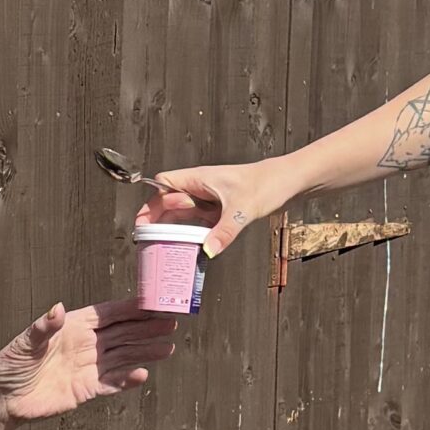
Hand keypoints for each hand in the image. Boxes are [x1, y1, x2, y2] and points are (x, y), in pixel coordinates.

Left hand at [0, 300, 179, 421]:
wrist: (4, 398)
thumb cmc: (11, 364)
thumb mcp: (24, 342)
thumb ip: (44, 326)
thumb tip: (58, 309)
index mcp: (74, 327)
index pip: (108, 315)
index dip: (129, 309)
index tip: (151, 303)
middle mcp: (85, 345)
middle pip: (122, 334)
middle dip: (146, 329)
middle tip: (171, 323)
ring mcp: (88, 367)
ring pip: (123, 357)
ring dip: (145, 352)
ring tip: (168, 348)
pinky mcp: (87, 389)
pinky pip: (112, 383)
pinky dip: (127, 380)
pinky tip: (143, 375)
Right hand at [138, 159, 278, 259]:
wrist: (287, 181)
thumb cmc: (266, 184)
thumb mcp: (243, 210)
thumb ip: (225, 231)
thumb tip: (208, 251)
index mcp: (199, 178)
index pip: (164, 184)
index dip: (151, 201)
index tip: (142, 221)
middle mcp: (201, 187)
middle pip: (169, 202)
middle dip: (156, 219)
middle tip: (145, 240)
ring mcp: (210, 199)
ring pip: (183, 214)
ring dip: (173, 228)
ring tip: (160, 247)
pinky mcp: (220, 209)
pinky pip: (199, 222)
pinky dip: (191, 233)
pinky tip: (189, 247)